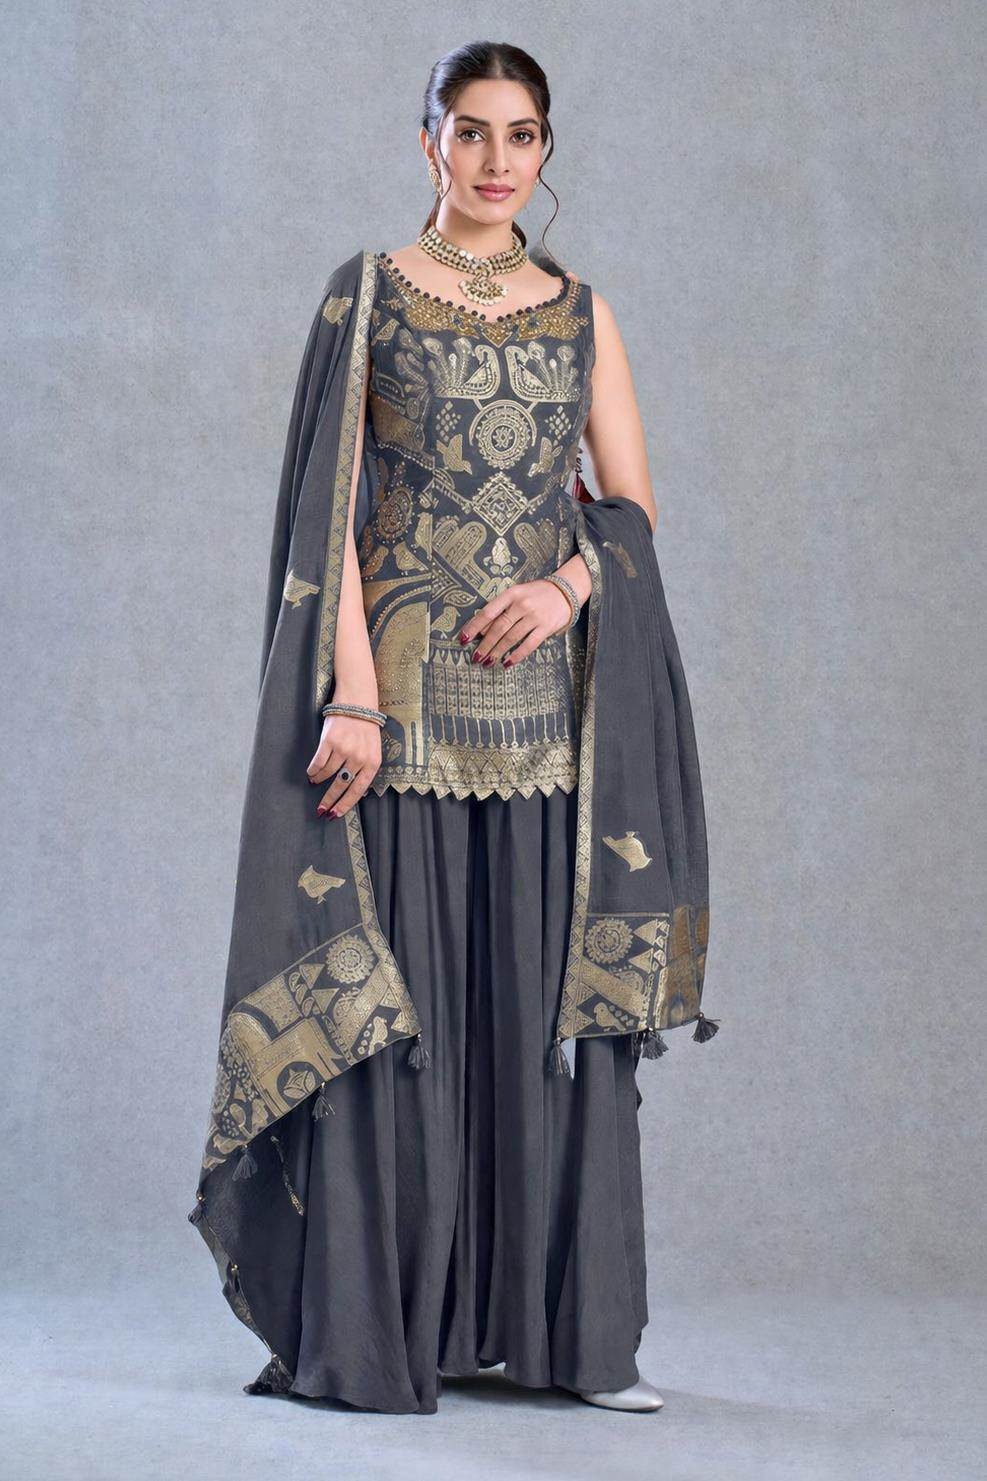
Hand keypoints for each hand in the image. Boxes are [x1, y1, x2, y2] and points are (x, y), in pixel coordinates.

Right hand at [306, 708, 381, 818]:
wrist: (358, 701)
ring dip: (319, 780)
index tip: (335, 814)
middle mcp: (359, 757)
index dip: (345, 804)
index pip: (358, 790)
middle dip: (330, 800)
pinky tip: (311, 773)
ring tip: (315, 782)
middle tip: (321, 809)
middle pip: (341, 785)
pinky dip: (313, 770)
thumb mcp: (372, 749)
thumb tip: (351, 790)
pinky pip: (318, 762)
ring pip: (327, 773)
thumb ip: (364, 768)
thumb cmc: (365, 727)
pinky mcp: (330, 740)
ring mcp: (344, 749)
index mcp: (372, 762)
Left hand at [459, 578, 575, 666]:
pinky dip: (516, 655)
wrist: (565, 591)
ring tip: (487, 663)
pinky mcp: (546, 628)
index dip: (474, 626)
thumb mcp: (517, 594)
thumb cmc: (536, 594)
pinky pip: (528, 645)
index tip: (463, 639)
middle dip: (485, 645)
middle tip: (475, 657)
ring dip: (497, 652)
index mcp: (512, 594)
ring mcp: (535, 617)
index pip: (488, 612)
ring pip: (511, 638)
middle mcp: (522, 604)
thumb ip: (501, 609)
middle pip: (499, 628)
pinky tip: (507, 663)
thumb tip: (481, 631)